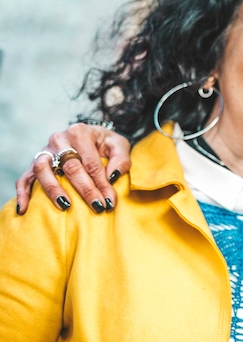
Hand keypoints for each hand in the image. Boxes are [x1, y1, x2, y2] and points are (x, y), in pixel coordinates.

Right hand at [15, 124, 131, 213]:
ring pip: (43, 169)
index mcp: (80, 132)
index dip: (101, 184)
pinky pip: (25, 177)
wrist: (90, 137)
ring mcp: (45, 151)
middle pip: (70, 167)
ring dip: (54, 189)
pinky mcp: (35, 163)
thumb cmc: (105, 143)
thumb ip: (121, 159)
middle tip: (97, 206)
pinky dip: (23, 193)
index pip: (91, 163)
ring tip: (66, 206)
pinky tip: (25, 209)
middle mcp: (59, 139)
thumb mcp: (119, 145)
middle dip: (85, 190)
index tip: (110, 201)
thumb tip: (112, 176)